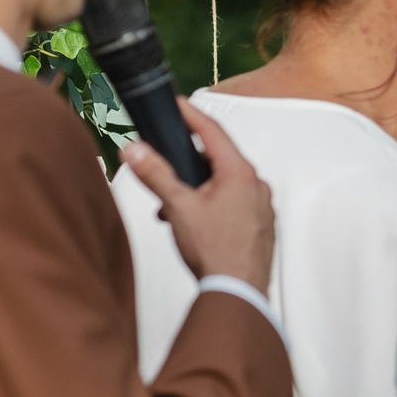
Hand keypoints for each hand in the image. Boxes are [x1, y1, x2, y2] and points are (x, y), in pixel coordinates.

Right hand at [122, 102, 274, 291]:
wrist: (238, 292)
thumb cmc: (215, 252)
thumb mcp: (178, 207)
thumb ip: (155, 174)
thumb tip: (134, 149)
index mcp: (240, 174)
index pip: (213, 131)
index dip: (191, 115)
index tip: (177, 104)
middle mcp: (257, 186)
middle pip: (218, 159)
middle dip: (186, 163)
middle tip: (163, 166)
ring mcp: (262, 207)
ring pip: (223, 185)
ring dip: (195, 190)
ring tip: (171, 207)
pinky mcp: (260, 225)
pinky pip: (233, 204)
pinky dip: (210, 205)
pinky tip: (190, 222)